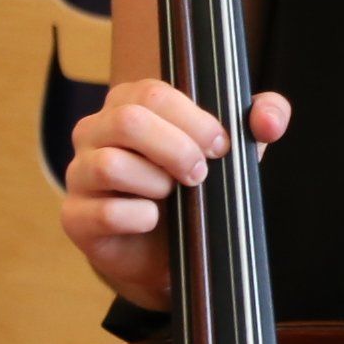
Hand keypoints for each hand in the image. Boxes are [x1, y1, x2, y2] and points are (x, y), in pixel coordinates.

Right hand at [61, 79, 289, 309]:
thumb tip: (268, 120)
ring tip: (173, 195)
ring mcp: (78, 175)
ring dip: (158, 183)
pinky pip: (106, 212)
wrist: (172, 250)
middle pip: (128, 121)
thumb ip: (262, 118)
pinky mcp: (75, 217)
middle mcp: (93, 132)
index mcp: (128, 104)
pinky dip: (141, 218)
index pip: (151, 92)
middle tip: (200, 174)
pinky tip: (152, 220)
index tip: (221, 146)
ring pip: (111, 165)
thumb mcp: (235, 147)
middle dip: (178, 149)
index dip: (194, 119)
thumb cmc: (197, 185)